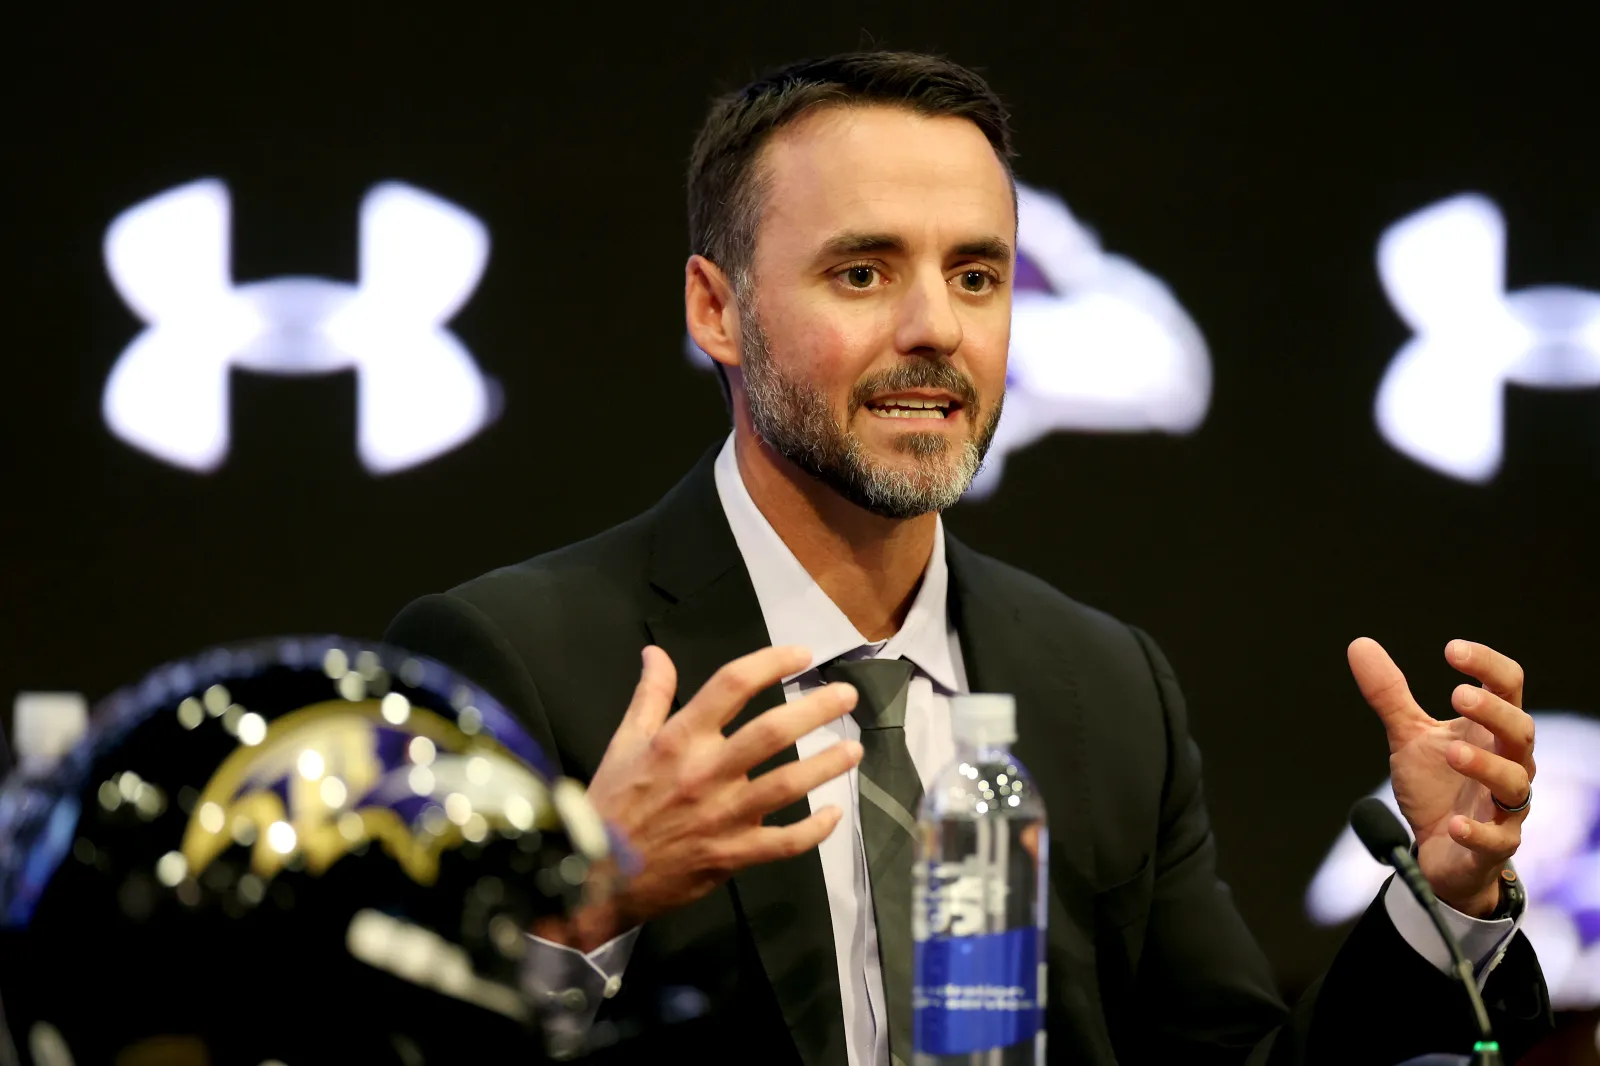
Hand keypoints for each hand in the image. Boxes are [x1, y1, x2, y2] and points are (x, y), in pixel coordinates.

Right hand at [568, 644, 860, 948]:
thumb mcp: (624, 742)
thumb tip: (655, 653)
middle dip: (816, 709)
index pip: (732, 686)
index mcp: (679, 739)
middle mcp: (706, 772)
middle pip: (772, 732)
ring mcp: (722, 816)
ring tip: (853, 751)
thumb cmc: (613, 804)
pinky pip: (784, 842)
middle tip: (847, 697)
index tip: (801, 656)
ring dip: (826, 766)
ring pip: (787, 785)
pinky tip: (833, 815)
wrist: (596, 875)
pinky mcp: (732, 854)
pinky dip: (814, 830)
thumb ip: (649, 697)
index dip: (771, 663)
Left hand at [1348, 638, 1534, 916]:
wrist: (1439, 850)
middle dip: (1494, 713)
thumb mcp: (1410, 737)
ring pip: (1514, 783)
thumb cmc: (1437, 786)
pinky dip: (1477, 831)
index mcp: (1489, 731)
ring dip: (1486, 766)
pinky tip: (1455, 824)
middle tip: (1458, 695)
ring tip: (1453, 753)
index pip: (1507, 688)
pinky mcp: (1494, 845)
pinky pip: (1497, 839)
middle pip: (1521, 731)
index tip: (1451, 650)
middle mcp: (1507, 764)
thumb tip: (1359, 644)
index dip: (1488, 665)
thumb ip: (1390, 695)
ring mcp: (1504, 807)